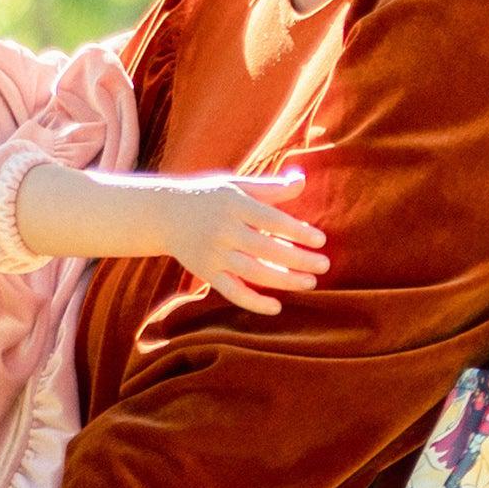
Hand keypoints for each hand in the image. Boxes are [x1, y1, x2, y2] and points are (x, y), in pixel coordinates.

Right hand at [160, 168, 327, 314]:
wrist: (164, 214)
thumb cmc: (209, 197)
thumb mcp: (237, 186)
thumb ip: (271, 188)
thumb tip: (302, 180)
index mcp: (234, 204)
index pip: (271, 220)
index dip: (297, 231)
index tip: (320, 240)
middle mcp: (223, 230)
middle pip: (266, 248)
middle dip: (298, 259)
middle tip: (324, 265)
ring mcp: (213, 254)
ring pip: (253, 272)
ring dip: (284, 280)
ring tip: (310, 282)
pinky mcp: (206, 273)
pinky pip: (232, 291)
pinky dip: (253, 302)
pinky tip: (276, 307)